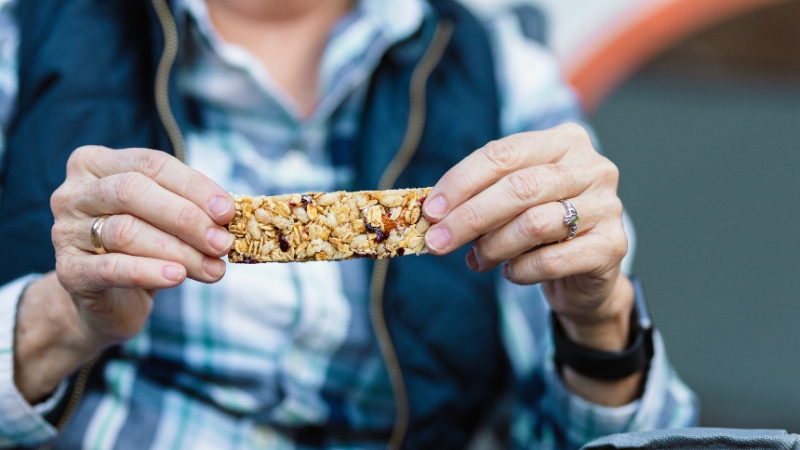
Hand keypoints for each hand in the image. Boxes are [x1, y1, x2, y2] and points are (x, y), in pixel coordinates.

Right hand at [49, 146, 234, 346]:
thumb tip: (228, 213)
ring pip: (126, 231)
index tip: (228, 211)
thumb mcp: (165, 219)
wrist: (107, 299)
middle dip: (186, 218)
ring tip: (212, 269)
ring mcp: (65, 230)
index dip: (194, 187)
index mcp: (98, 164)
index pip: (152, 164)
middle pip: (134, 191)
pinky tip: (177, 277)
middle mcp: (74, 192)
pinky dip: (149, 271)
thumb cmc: (143, 247)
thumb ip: (190, 208)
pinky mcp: (69, 271)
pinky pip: (111, 267)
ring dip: (178, 251)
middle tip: (222, 243)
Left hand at [422, 123, 631, 349]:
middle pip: (519, 188)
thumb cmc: (540, 230)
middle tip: (437, 242)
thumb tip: (433, 212)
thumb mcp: (509, 203)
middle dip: (469, 218)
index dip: (461, 182)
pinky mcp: (613, 246)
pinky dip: (519, 271)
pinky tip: (509, 273)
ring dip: (493, 247)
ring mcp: (607, 206)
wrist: (585, 274)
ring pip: (534, 224)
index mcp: (564, 142)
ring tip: (476, 260)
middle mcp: (592, 167)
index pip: (504, 153)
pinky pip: (551, 260)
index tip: (431, 210)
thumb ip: (481, 197)